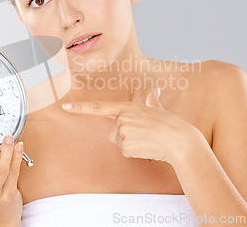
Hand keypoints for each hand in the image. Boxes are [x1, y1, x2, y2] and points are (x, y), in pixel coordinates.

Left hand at [61, 87, 199, 164]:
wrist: (181, 141)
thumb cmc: (171, 125)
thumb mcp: (160, 109)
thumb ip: (153, 101)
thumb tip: (155, 91)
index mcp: (129, 107)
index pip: (100, 107)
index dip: (81, 108)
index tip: (65, 107)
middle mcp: (124, 117)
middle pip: (112, 132)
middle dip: (124, 137)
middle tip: (143, 136)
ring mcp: (124, 130)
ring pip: (119, 143)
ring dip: (131, 145)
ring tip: (147, 141)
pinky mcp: (127, 144)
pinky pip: (125, 152)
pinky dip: (135, 154)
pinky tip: (147, 148)